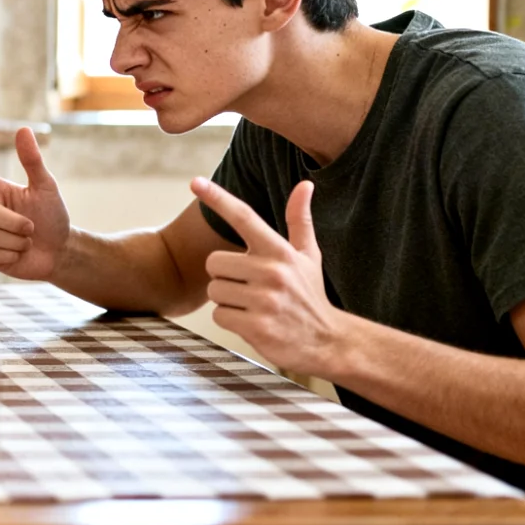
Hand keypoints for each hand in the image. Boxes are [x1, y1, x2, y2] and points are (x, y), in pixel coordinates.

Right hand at [0, 128, 68, 279]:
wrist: (58, 251)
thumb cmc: (52, 216)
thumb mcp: (45, 187)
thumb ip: (32, 160)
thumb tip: (23, 129)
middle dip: (12, 222)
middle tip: (31, 228)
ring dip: (12, 241)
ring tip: (26, 242)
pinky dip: (5, 255)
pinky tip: (16, 254)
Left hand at [191, 177, 348, 377]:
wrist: (328, 342)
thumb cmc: (310, 294)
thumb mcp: (308, 256)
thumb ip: (299, 220)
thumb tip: (305, 184)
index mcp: (280, 251)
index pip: (244, 217)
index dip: (218, 198)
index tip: (195, 182)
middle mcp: (272, 271)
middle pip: (213, 262)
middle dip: (225, 277)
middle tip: (249, 287)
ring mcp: (265, 300)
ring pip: (214, 291)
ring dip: (228, 301)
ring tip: (254, 306)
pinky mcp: (257, 326)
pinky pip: (219, 316)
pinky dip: (230, 321)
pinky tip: (253, 322)